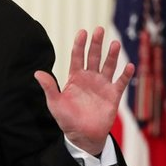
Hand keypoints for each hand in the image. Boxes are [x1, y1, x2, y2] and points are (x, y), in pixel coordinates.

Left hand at [34, 27, 134, 154]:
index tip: (82, 32)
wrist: (82, 136)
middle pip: (94, 57)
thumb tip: (37, 72)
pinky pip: (120, 83)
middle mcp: (89, 78)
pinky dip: (125, 75)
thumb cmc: (66, 119)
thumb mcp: (54, 103)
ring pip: (108, 66)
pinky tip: (129, 66)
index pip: (77, 57)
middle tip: (99, 29)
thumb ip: (49, 87)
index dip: (79, 45)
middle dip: (96, 44)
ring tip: (114, 43)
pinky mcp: (113, 95)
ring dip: (112, 55)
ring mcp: (102, 85)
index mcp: (75, 77)